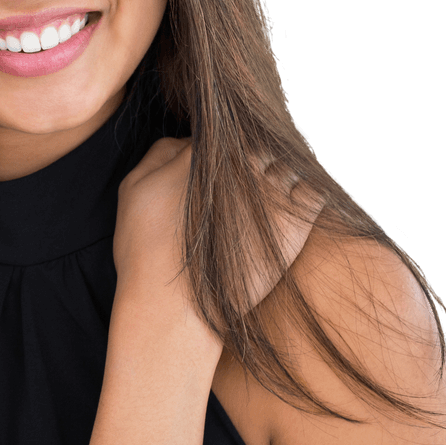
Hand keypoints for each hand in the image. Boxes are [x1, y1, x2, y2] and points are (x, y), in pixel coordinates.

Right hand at [112, 138, 322, 334]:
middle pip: (254, 149)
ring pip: (284, 167)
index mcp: (202, 154)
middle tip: (238, 193)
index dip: (214, 158)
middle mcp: (238, 165)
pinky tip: (289, 212)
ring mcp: (269, 192)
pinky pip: (313, 192)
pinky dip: (306, 195)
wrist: (173, 305)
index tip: (211, 180)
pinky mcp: (293, 222)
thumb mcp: (132, 189)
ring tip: (263, 203)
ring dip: (277, 178)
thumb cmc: (144, 251)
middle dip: (248, 164)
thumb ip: (159, 154)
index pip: (218, 139)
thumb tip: (186, 140)